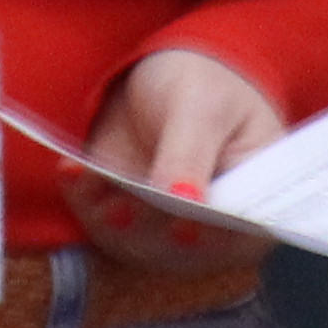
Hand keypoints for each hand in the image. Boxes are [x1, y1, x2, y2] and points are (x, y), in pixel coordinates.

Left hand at [68, 47, 284, 272]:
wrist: (164, 77)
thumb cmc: (205, 85)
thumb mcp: (203, 107)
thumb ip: (190, 156)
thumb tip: (185, 202)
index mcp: (255, 201)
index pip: (242, 235)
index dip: (215, 238)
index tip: (186, 227)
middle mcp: (212, 228)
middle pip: (183, 250)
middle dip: (150, 227)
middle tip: (124, 205)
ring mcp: (164, 228)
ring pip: (136, 243)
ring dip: (109, 217)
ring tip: (88, 180)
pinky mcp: (123, 216)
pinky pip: (97, 219)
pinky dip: (82, 197)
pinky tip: (71, 170)